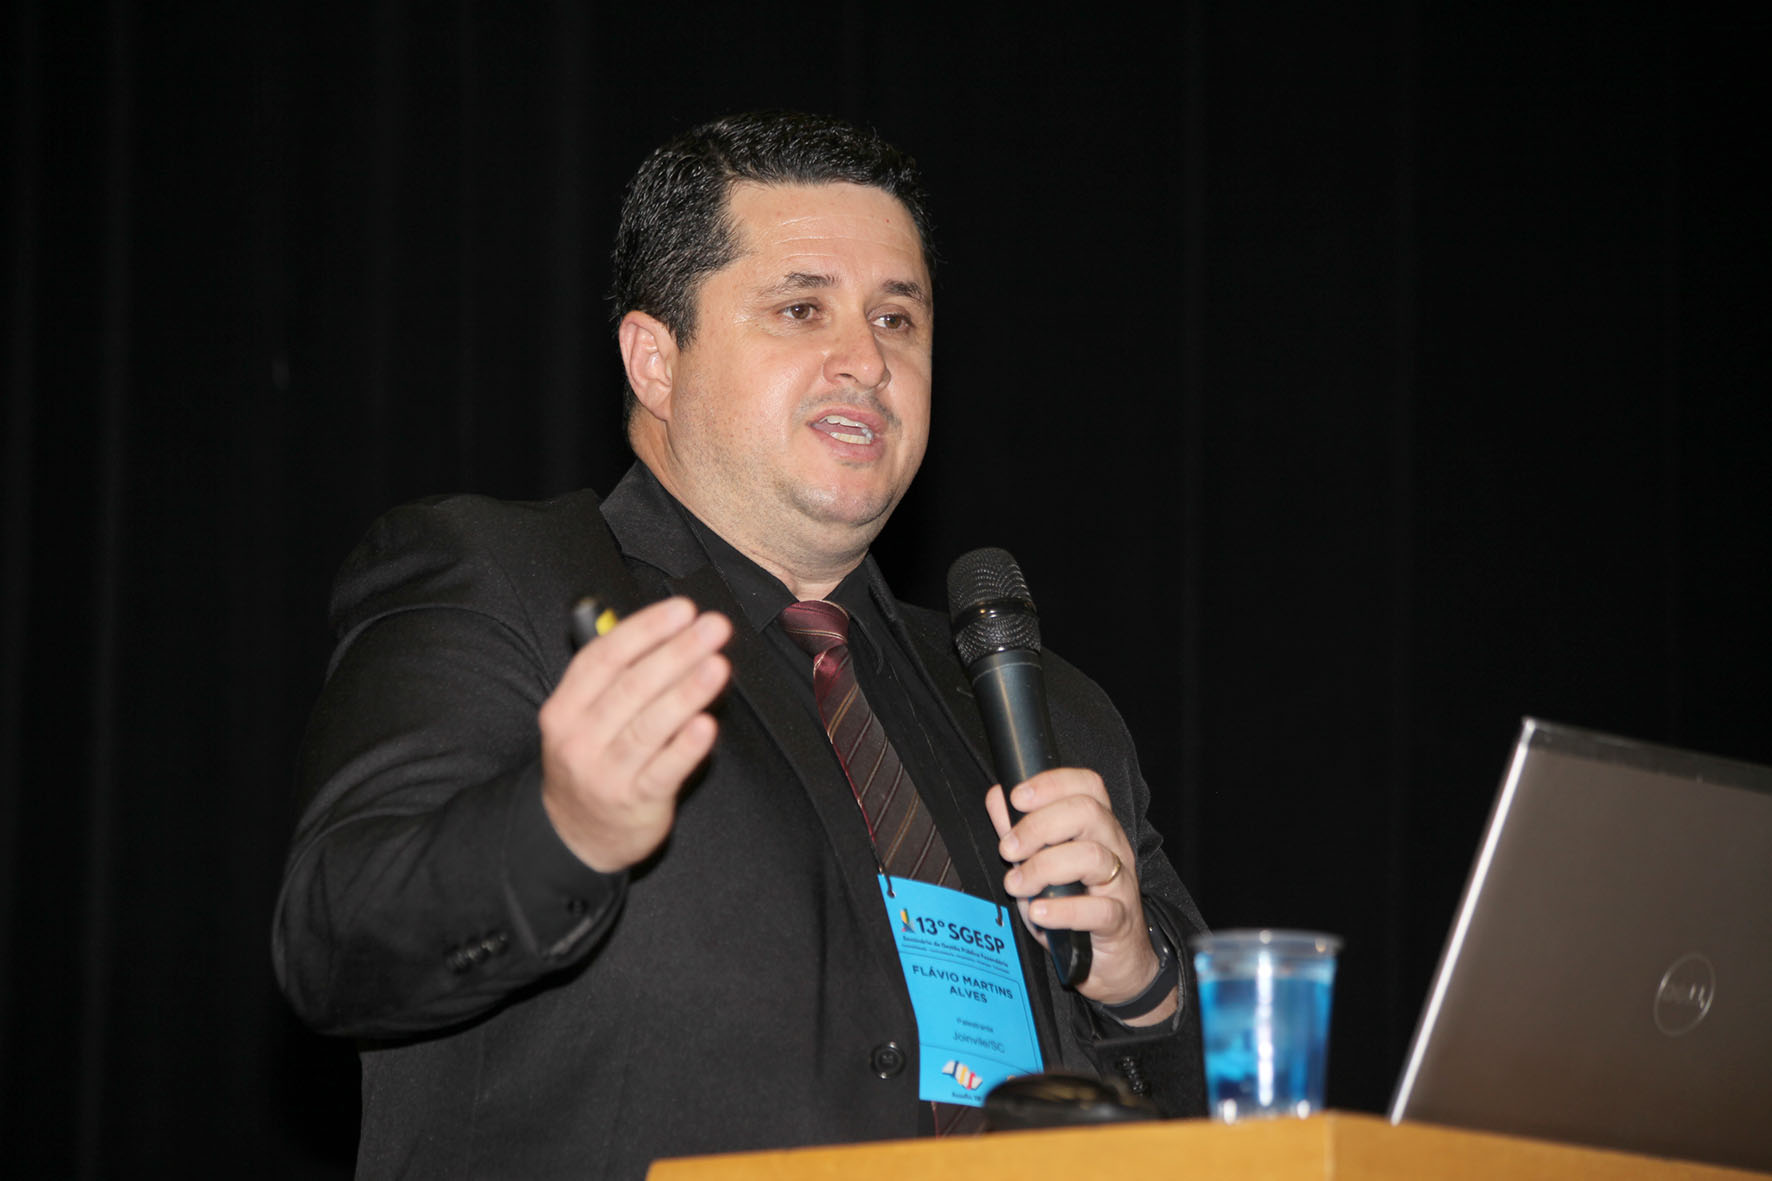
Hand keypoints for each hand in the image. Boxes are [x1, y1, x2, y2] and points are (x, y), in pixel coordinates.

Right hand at [538, 596, 731, 872]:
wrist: (576, 834)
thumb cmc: (593, 761)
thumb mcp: (582, 718)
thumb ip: (614, 677)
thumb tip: (666, 631)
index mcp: (565, 708)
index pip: (603, 659)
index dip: (645, 630)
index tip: (682, 610)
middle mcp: (579, 739)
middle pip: (631, 687)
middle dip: (677, 652)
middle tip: (713, 628)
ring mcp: (605, 773)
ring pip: (649, 726)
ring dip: (687, 692)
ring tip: (718, 665)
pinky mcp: (635, 802)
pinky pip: (664, 771)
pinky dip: (686, 747)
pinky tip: (707, 725)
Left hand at [986, 768, 1176, 1024]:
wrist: (1113, 962)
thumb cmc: (1076, 907)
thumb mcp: (1041, 866)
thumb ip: (1020, 831)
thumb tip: (997, 798)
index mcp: (1097, 828)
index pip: (1087, 785)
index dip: (1052, 783)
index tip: (1017, 797)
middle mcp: (1114, 848)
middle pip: (1088, 812)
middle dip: (1039, 825)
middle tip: (1008, 849)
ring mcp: (1121, 884)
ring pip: (1093, 857)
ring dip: (1044, 867)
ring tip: (1017, 884)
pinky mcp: (1120, 922)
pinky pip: (1099, 909)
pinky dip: (1063, 910)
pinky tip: (1039, 913)